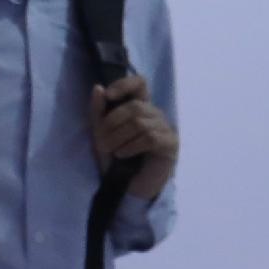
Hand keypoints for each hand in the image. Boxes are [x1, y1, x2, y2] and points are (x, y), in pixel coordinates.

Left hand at [92, 74, 178, 204]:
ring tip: (111, 151)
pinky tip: (123, 155)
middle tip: (101, 142)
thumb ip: (98, 112)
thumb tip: (98, 88)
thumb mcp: (100, 134)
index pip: (140, 83)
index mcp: (139, 107)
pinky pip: (150, 138)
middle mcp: (155, 114)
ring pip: (141, 123)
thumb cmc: (114, 158)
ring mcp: (166, 128)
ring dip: (118, 138)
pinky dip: (131, 146)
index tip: (109, 95)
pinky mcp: (171, 144)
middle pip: (135, 106)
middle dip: (112, 124)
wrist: (125, 185)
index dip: (125, 84)